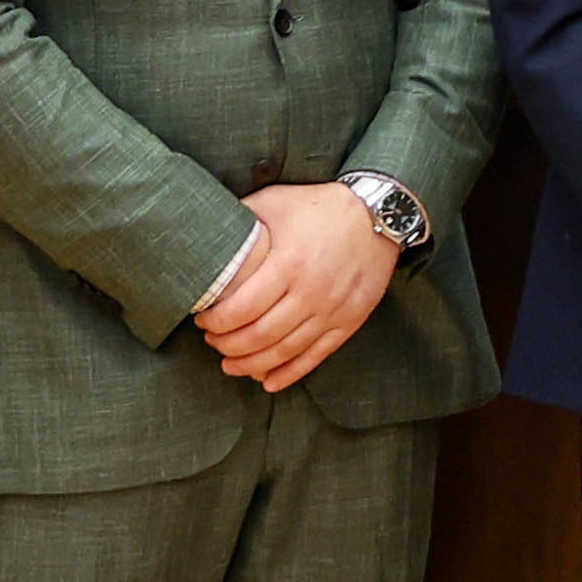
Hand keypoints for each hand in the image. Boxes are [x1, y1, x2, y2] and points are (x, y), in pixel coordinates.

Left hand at [200, 181, 402, 393]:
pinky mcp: (349, 320)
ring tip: (231, 364)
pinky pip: (316, 355)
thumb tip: (209, 233)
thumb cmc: (320, 206)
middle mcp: (312, 291)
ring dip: (251, 364)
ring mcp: (333, 309)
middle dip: (227, 345)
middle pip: (260, 335)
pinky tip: (268, 381)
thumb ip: (241, 218)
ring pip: (284, 351)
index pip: (242, 308)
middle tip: (212, 341)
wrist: (378, 214)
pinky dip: (290, 373)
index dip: (216, 322)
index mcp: (289, 263)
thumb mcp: (276, 201)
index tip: (203, 320)